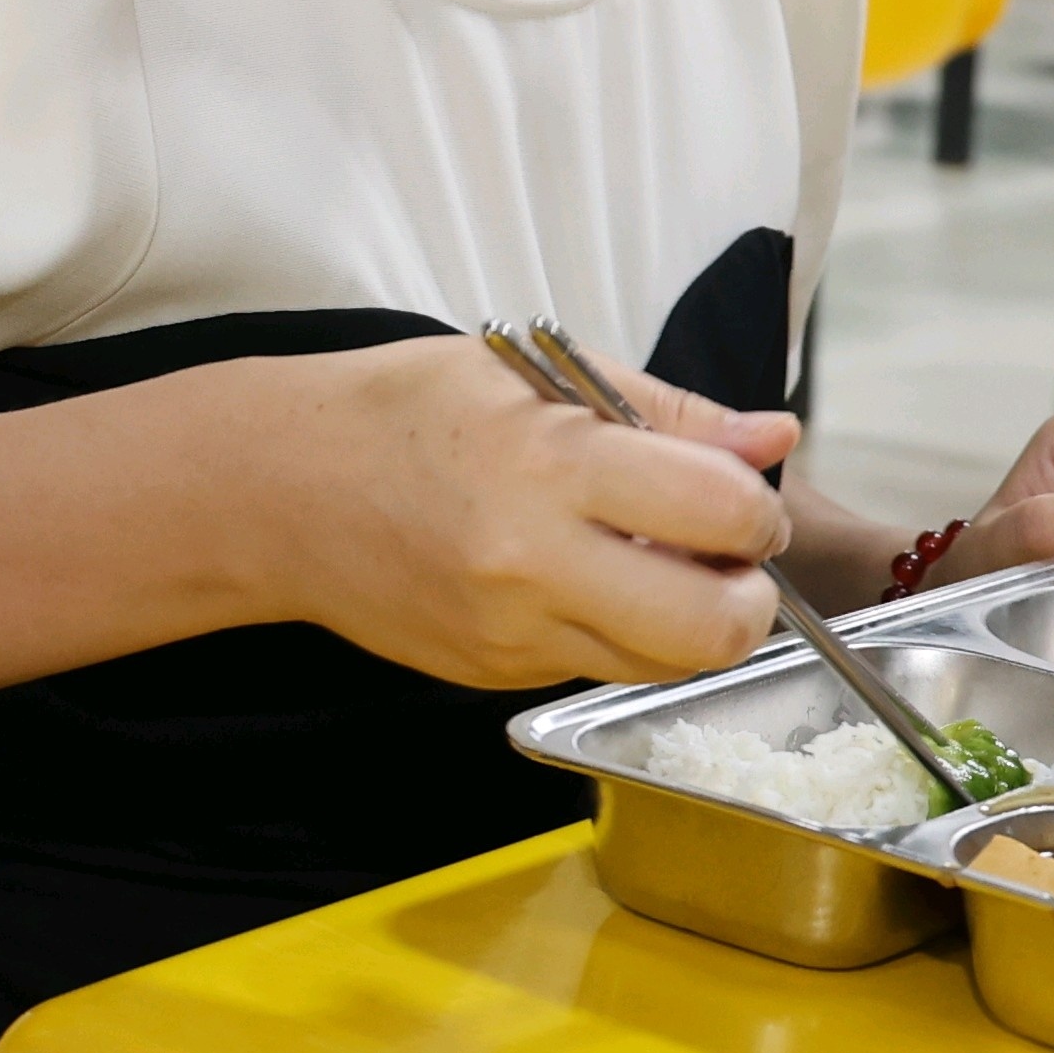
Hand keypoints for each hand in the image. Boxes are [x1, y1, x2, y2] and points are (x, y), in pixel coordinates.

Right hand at [276, 338, 789, 689]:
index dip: (758, 510)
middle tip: (731, 560)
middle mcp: (534, 563)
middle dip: (750, 598)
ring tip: (660, 567)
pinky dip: (626, 635)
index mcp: (551, 465)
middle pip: (712, 627)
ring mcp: (512, 633)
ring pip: (667, 665)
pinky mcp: (495, 676)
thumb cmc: (404, 412)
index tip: (742, 499)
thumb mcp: (536, 376)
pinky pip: (603, 671)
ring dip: (694, 625)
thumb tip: (773, 438)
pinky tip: (591, 583)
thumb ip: (667, 412)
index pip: (719, 513)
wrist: (280, 490)